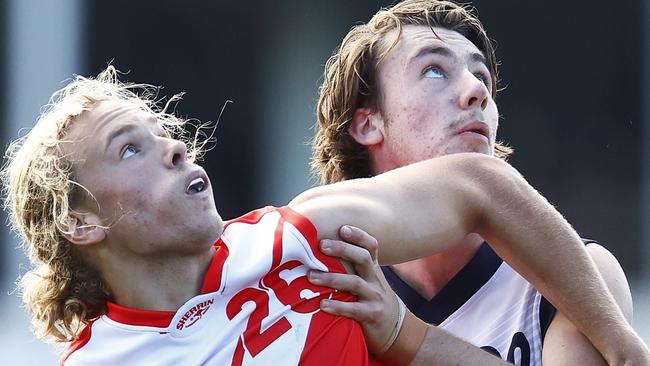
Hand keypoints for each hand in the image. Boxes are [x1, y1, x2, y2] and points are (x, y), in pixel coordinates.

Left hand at [307, 225, 400, 355]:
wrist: (396, 329)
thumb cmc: (372, 301)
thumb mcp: (368, 281)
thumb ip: (350, 268)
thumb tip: (318, 252)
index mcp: (373, 269)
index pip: (370, 246)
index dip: (359, 235)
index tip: (342, 228)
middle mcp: (375, 280)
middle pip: (363, 258)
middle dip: (342, 249)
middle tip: (322, 245)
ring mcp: (375, 297)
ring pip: (354, 283)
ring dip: (331, 278)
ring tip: (311, 276)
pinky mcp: (372, 315)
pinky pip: (354, 309)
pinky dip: (337, 306)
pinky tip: (322, 304)